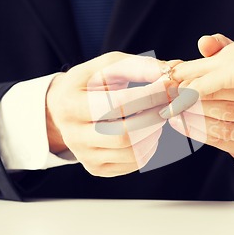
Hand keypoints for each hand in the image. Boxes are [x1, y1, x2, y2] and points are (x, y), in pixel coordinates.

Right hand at [46, 52, 176, 176]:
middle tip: (167, 104)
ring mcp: (84, 156)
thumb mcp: (108, 66)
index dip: (149, 96)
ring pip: (131, 152)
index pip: (117, 104)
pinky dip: (150, 148)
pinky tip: (149, 132)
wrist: (64, 108)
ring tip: (157, 116)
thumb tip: (169, 72)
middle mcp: (73, 135)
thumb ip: (138, 66)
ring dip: (154, 133)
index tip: (169, 86)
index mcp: (71, 104)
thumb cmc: (92, 83)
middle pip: (124, 134)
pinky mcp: (96, 168)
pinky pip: (133, 164)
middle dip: (154, 118)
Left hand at [165, 36, 233, 160]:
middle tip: (175, 100)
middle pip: (231, 107)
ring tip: (175, 112)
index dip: (206, 85)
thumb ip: (219, 50)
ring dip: (195, 119)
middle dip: (198, 103)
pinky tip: (182, 124)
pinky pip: (222, 141)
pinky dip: (198, 133)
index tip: (182, 84)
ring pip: (225, 125)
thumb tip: (204, 42)